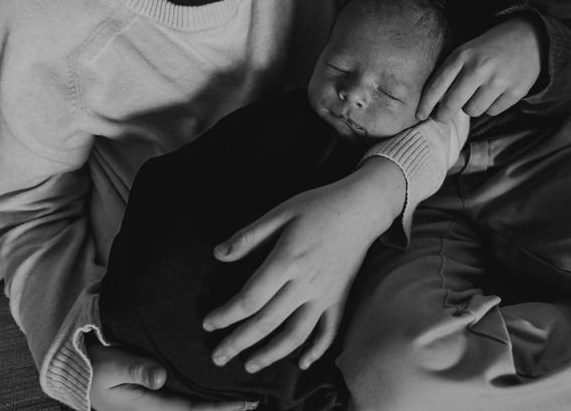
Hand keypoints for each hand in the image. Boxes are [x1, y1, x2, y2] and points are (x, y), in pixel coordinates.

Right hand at [88, 343, 256, 410]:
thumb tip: (160, 378)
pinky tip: (225, 384)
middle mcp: (158, 408)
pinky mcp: (161, 390)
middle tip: (256, 399)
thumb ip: (135, 370)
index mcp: (149, 408)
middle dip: (226, 408)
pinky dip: (208, 391)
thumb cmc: (95, 368)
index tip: (243, 402)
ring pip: (196, 404)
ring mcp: (160, 400)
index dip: (219, 409)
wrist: (81, 366)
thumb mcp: (110, 368)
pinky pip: (189, 394)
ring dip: (220, 401)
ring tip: (248, 393)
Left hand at [202, 157, 404, 372]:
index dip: (226, 314)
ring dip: (270, 354)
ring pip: (296, 334)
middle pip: (266, 322)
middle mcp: (305, 283)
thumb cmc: (319, 206)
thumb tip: (218, 254)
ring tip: (249, 365)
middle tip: (217, 356)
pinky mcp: (340, 297)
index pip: (250, 298)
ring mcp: (325, 294)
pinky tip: (302, 364)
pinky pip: (330, 331)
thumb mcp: (281, 212)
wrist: (362, 207)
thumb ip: (249, 236)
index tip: (209, 322)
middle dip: (238, 342)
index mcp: (287, 260)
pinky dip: (317, 350)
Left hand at [417, 16, 542, 121]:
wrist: (528, 36)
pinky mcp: (515, 92)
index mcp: (463, 55)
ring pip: (472, 111)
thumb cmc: (489, 48)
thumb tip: (433, 105)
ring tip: (478, 92)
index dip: (425, 104)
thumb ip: (451, 73)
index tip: (419, 115)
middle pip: (451, 104)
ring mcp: (498, 81)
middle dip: (443, 114)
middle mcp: (479, 68)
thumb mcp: (467, 51)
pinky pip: (492, 112)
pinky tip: (496, 91)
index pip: (437, 85)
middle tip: (441, 116)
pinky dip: (490, 106)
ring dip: (471, 106)